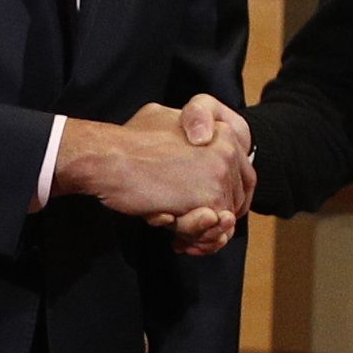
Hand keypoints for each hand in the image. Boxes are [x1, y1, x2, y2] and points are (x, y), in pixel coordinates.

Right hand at [57, 104, 250, 238]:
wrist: (109, 157)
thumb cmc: (128, 141)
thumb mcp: (164, 118)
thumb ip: (186, 126)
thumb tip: (195, 138)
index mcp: (224, 131)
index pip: (242, 177)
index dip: (224, 199)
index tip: (205, 212)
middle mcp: (229, 150)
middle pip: (233, 201)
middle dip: (210, 219)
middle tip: (181, 225)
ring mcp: (221, 174)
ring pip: (221, 218)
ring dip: (197, 229)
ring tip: (170, 221)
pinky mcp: (211, 198)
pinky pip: (208, 229)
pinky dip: (188, 234)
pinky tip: (165, 219)